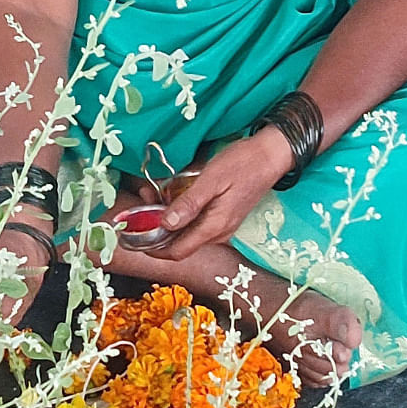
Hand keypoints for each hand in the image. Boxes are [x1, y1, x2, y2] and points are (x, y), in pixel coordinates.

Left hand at [150, 129, 290, 260]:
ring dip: (167, 217)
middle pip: (179, 242)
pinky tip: (172, 192)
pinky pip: (195, 221)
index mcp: (214, 227)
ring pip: (186, 230)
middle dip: (156, 226)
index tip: (135, 234)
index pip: (178, 252)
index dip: (153, 248)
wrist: (271, 156)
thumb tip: (165, 225)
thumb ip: (189, 204)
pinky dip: (180, 211)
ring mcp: (221, 225)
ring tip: (153, 192)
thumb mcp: (212, 180)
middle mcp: (218, 232)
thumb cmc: (243, 164)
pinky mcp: (222, 216)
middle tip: (142, 202)